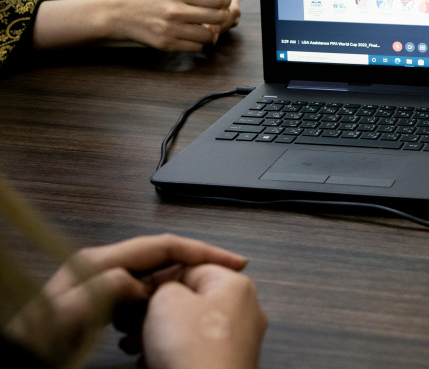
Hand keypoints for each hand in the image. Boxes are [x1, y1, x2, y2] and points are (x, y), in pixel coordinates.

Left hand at [3, 234, 247, 366]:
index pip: (164, 245)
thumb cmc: (38, 338)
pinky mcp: (104, 304)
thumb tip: (141, 283)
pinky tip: (164, 326)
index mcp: (101, 260)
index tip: (232, 262)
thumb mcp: (71, 312)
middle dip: (196, 270)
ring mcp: (104, 283)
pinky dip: (161, 309)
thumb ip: (107, 289)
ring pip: (155, 281)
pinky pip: (143, 300)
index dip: (202, 251)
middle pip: (164, 260)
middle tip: (224, 283)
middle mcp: (104, 266)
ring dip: (179, 292)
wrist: (20, 356)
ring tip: (197, 306)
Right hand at [115, 0, 240, 50]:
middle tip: (216, 16)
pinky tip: (192, 35)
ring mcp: (170, 29)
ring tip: (204, 26)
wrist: (121, 16)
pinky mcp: (166, 44)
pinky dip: (198, 42)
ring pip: (208, 35)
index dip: (225, 2)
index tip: (222, 3)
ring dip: (210, 32)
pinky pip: (196, 47)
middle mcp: (174, 11)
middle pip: (216, 17)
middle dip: (221, 17)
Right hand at [142, 264, 266, 368]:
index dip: (158, 278)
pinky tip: (147, 361)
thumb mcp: (168, 300)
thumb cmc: (193, 350)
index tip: (135, 292)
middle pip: (191, 299)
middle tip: (128, 320)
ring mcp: (238, 340)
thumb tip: (162, 291)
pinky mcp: (226, 364)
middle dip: (155, 310)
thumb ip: (164, 285)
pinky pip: (194, 351)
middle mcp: (244, 310)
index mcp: (236, 285)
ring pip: (189, 328)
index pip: (192, 266)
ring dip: (157, 333)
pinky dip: (170, 353)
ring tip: (132, 343)